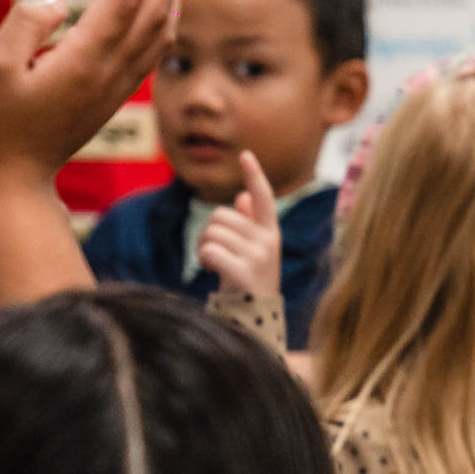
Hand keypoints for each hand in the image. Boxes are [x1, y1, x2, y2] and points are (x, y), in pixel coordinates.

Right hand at [0, 0, 179, 183]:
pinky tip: (165, 6)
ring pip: (159, 31)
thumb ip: (23, 29)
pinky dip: (164, 21)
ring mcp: (116, 85)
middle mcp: (110, 72)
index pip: (123, 2)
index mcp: (84, 62)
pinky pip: (151, 52)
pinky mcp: (113, 94)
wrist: (11, 178)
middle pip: (152, 11)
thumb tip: (54, 6)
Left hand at [196, 151, 282, 299]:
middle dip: (209, 232)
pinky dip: (204, 260)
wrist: (256, 318)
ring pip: (212, 232)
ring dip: (204, 247)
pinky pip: (210, 250)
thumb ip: (250, 224)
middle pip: (221, 216)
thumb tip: (243, 197)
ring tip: (215, 264)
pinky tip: (213, 271)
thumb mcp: (254, 251)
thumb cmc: (250, 281)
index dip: (254, 175)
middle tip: (215, 253)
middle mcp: (268, 241)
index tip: (245, 154)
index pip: (263, 197)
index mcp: (270, 232)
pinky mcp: (244, 271)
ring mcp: (258, 256)